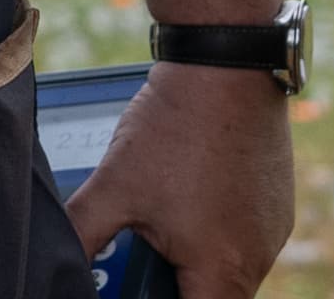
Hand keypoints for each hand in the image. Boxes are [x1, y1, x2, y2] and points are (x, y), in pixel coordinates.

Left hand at [63, 60, 293, 297]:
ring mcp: (273, 228)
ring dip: (195, 260)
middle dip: (171, 284)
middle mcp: (259, 257)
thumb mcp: (114, 185)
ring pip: (230, 270)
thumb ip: (80, 235)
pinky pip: (246, 238)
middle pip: (211, 297)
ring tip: (161, 221)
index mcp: (222, 269)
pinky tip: (188, 196)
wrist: (226, 59)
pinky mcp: (277, 201)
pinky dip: (217, 232)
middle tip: (143, 254)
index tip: (139, 288)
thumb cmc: (177, 125)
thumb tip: (55, 261)